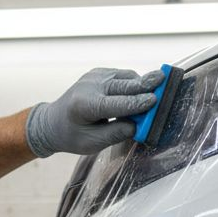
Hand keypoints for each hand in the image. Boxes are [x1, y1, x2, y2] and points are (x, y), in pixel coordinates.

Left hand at [25, 67, 164, 156]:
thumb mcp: (92, 143)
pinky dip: (133, 83)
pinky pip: (122, 75)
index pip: (117, 103)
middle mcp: (89, 86)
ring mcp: (94, 77)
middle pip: (124, 85)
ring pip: (125, 77)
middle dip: (145, 84)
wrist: (52, 122)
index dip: (137, 103)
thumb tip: (138, 126)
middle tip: (164, 80)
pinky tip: (141, 91)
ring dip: (141, 83)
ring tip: (157, 89)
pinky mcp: (99, 73)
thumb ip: (116, 133)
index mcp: (85, 105)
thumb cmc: (72, 135)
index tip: (155, 101)